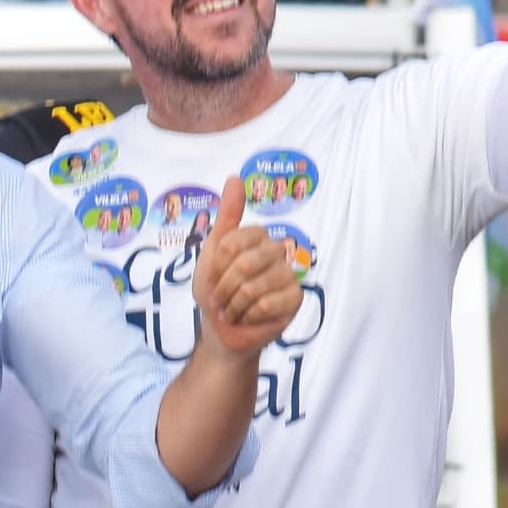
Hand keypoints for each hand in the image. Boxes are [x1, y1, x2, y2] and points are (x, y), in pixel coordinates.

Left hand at [191, 204, 304, 351]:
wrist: (221, 329)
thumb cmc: (216, 290)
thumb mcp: (212, 252)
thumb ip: (226, 217)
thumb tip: (235, 178)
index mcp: (257, 237)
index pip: (232, 242)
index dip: (217, 265)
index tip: (213, 276)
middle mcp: (276, 251)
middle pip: (245, 264)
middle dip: (224, 288)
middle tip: (221, 299)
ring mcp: (288, 274)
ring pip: (254, 286)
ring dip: (235, 305)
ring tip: (234, 310)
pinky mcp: (295, 298)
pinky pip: (268, 303)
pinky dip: (250, 315)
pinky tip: (250, 317)